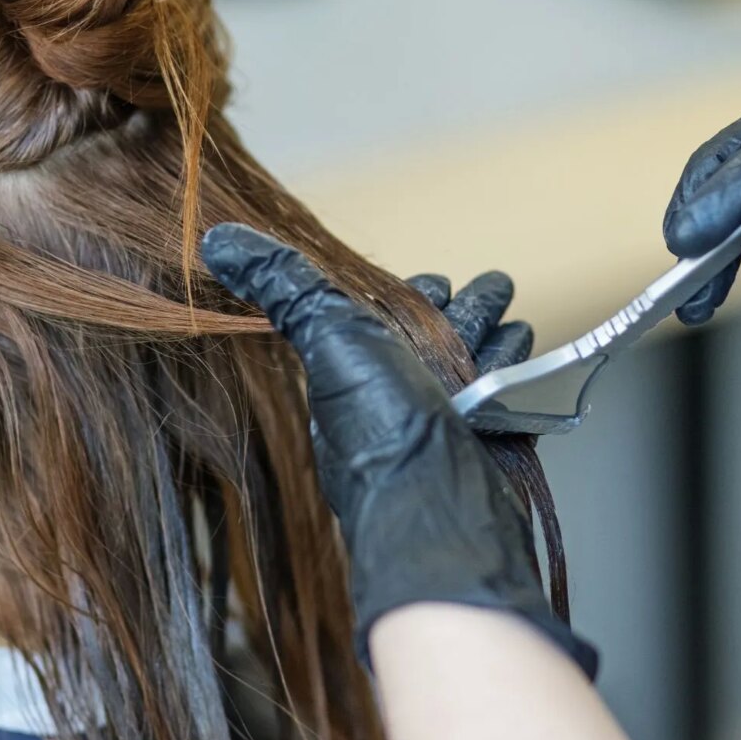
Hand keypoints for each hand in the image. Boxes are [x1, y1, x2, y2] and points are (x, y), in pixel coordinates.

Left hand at [200, 223, 595, 674]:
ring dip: (494, 327)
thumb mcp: (324, 334)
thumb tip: (216, 240)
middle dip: (463, 306)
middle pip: (437, 336)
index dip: (407, 294)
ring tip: (507, 306)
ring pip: (476, 359)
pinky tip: (524, 344)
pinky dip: (518, 365)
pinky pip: (507, 393)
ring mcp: (449, 419)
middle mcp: (401, 394)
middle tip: (492, 284)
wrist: (438, 499)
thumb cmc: (378, 424)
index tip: (431, 278)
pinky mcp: (491, 438)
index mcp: (358, 369)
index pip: (384, 319)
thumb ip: (281, 283)